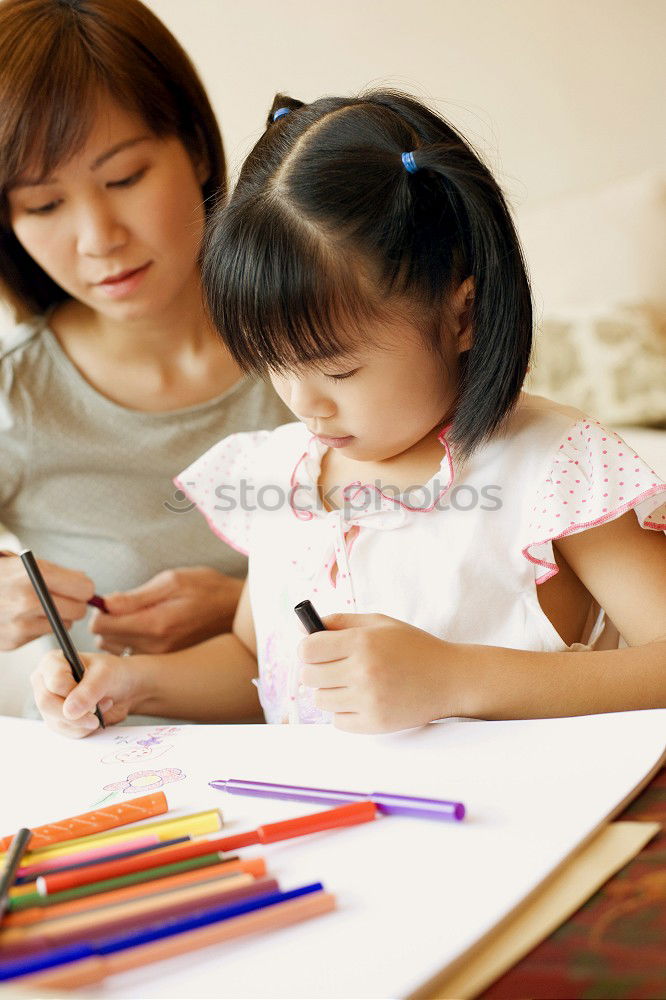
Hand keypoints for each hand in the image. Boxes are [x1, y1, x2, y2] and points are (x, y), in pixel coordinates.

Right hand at [0, 553, 93, 649]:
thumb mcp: (23, 563)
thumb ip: (56, 573)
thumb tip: (87, 586)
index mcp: (33, 575)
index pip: (84, 588)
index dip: (82, 587)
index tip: (76, 586)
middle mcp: (27, 601)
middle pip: (78, 610)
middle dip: (74, 604)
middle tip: (62, 597)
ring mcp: (20, 624)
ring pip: (63, 625)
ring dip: (57, 617)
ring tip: (38, 606)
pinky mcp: (13, 642)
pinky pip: (42, 635)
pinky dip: (38, 627)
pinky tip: (22, 617)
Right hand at [31, 650, 138, 737]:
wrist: (124, 688)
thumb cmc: (113, 673)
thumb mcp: (106, 674)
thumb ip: (89, 690)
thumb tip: (69, 711)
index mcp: (52, 662)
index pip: (54, 681)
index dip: (73, 692)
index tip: (92, 695)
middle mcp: (44, 682)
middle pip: (47, 703)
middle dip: (76, 711)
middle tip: (96, 711)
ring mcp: (49, 703)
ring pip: (57, 721)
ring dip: (84, 720)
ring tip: (101, 708)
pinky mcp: (56, 720)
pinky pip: (66, 732)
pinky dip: (84, 728)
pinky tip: (95, 717)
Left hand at [90, 567, 243, 654]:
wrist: (236, 611)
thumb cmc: (206, 589)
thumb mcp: (173, 581)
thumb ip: (136, 596)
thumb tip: (106, 603)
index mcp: (154, 623)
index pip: (101, 626)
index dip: (101, 611)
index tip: (112, 601)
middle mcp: (154, 646)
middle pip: (104, 640)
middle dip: (108, 622)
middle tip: (126, 607)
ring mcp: (160, 657)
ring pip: (117, 649)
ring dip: (119, 634)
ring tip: (138, 617)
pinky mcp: (164, 661)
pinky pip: (133, 655)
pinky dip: (132, 642)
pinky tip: (148, 628)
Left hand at [299, 613, 464, 732]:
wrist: (450, 679)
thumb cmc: (414, 648)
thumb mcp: (379, 623)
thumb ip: (341, 622)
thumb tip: (303, 626)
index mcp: (363, 642)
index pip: (307, 649)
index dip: (308, 649)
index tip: (316, 650)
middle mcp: (363, 671)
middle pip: (309, 676)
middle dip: (316, 670)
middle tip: (334, 667)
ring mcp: (369, 700)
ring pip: (320, 700)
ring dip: (330, 692)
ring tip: (352, 683)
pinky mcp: (375, 724)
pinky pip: (337, 721)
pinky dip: (344, 712)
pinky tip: (362, 700)